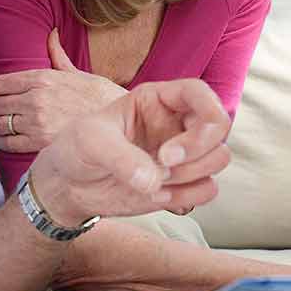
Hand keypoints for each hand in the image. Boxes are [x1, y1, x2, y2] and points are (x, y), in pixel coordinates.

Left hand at [0, 29, 126, 152]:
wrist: (117, 125)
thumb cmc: (101, 99)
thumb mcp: (80, 73)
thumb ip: (58, 56)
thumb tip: (51, 33)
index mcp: (42, 78)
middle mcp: (35, 98)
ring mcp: (36, 121)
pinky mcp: (39, 142)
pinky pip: (6, 142)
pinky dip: (1, 141)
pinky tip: (6, 139)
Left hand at [27, 78, 231, 224]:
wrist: (70, 184)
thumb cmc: (78, 149)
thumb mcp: (90, 142)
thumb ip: (120, 157)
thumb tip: (153, 181)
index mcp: (158, 100)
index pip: (200, 93)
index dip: (199, 118)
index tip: (168, 152)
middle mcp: (177, 122)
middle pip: (219, 126)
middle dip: (197, 151)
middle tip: (162, 165)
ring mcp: (183, 153)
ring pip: (219, 157)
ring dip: (191, 174)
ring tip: (154, 180)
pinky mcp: (183, 182)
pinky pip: (208, 189)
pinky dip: (188, 196)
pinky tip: (158, 195)